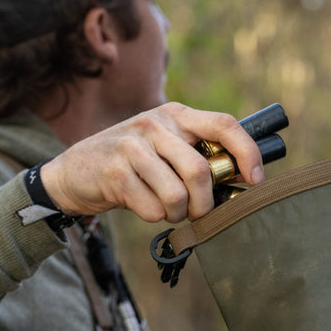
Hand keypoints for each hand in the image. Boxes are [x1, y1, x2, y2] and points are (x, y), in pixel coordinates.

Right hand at [40, 102, 264, 222]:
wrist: (74, 173)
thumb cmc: (132, 165)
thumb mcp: (164, 147)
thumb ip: (196, 155)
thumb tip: (243, 180)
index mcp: (176, 115)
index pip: (224, 125)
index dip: (247, 153)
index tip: (256, 179)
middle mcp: (155, 124)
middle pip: (200, 171)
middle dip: (205, 204)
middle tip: (197, 213)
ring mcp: (132, 147)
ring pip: (177, 195)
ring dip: (177, 214)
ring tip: (167, 209)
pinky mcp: (115, 173)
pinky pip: (152, 208)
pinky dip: (154, 216)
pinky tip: (142, 205)